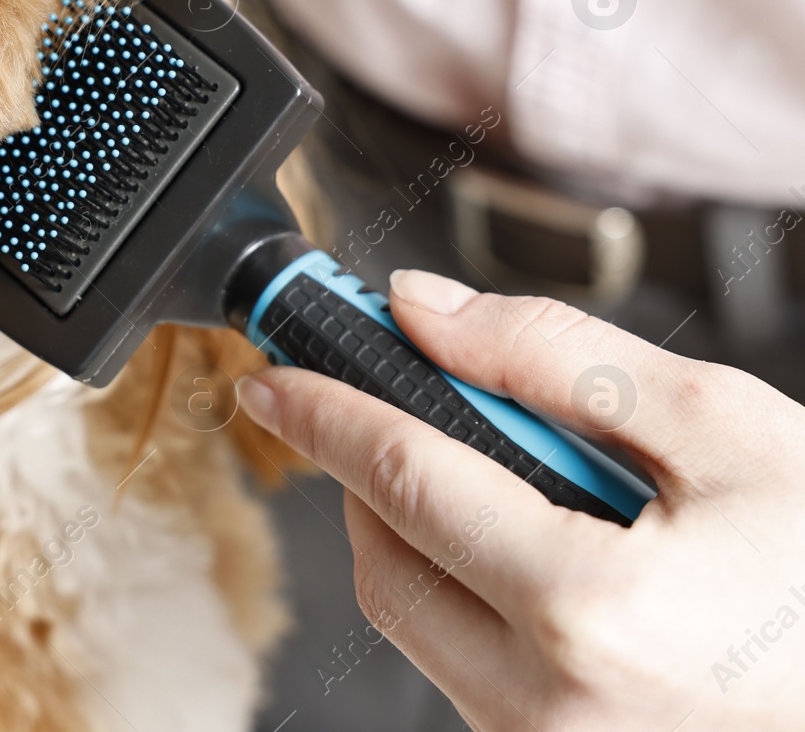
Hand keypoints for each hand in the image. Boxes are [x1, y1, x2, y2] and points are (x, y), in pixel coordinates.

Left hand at [238, 269, 804, 730]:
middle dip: (372, 471)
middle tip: (398, 404)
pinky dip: (465, 590)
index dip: (326, 411)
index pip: (403, 480)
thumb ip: (557, 359)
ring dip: (421, 531)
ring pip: (412, 618)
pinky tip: (539, 548)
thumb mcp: (726, 431)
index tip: (276, 373)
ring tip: (507, 478)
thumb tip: (425, 311)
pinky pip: (461, 664)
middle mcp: (549, 702)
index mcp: (589, 610)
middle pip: (383, 559)